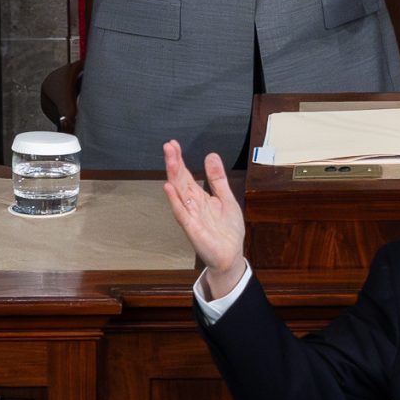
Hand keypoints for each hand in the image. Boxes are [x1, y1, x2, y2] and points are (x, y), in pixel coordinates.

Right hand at [162, 139, 247, 299]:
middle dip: (174, 163)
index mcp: (199, 197)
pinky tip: (168, 188)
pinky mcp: (192, 229)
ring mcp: (190, 216)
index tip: (173, 144)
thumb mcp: (226, 198)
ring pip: (178, 193)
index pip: (186, 175)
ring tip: (169, 159)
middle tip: (168, 145)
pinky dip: (174, 201)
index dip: (179, 159)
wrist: (231, 255)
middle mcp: (191, 205)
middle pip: (180, 180)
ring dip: (173, 176)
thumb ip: (218, 178)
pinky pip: (181, 213)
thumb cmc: (227, 230)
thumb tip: (210, 155)